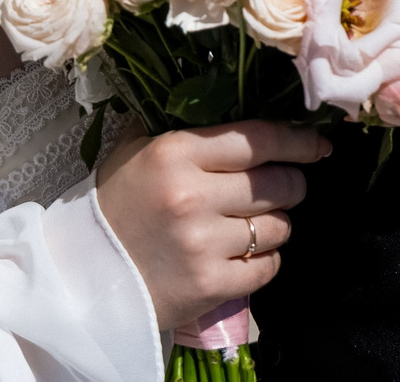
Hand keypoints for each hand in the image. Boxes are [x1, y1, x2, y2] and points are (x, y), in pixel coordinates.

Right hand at [93, 120, 329, 328]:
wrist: (82, 277)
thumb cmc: (114, 208)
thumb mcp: (136, 154)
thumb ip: (184, 132)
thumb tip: (236, 114)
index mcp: (175, 153)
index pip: (257, 138)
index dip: (297, 140)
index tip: (318, 144)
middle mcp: (192, 195)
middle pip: (277, 183)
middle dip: (291, 184)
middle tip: (286, 187)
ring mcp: (203, 243)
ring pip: (278, 226)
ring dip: (276, 224)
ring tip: (254, 224)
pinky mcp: (211, 285)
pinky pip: (268, 266)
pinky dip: (266, 260)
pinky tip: (246, 254)